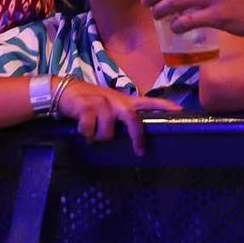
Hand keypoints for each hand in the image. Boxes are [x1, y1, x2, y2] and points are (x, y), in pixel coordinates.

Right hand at [54, 79, 182, 153]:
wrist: (63, 90)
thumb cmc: (88, 100)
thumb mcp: (109, 104)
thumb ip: (121, 114)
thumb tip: (133, 132)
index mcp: (124, 100)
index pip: (149, 102)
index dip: (165, 106)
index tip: (180, 111)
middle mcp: (116, 101)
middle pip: (132, 118)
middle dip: (137, 136)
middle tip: (139, 151)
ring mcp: (101, 103)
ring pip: (108, 132)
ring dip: (99, 137)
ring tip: (91, 134)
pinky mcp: (86, 107)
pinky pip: (90, 130)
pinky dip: (85, 134)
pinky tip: (80, 127)